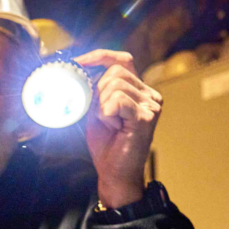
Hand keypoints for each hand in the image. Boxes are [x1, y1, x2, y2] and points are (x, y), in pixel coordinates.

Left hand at [73, 50, 162, 207]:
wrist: (114, 172)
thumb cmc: (106, 143)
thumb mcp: (95, 110)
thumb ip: (94, 90)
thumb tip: (79, 70)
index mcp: (138, 90)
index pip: (122, 59)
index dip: (99, 56)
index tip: (77, 62)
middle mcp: (149, 94)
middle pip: (116, 72)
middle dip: (98, 91)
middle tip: (100, 114)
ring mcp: (151, 104)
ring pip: (115, 85)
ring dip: (102, 105)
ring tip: (109, 123)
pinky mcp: (148, 116)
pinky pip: (118, 100)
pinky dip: (107, 112)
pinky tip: (114, 126)